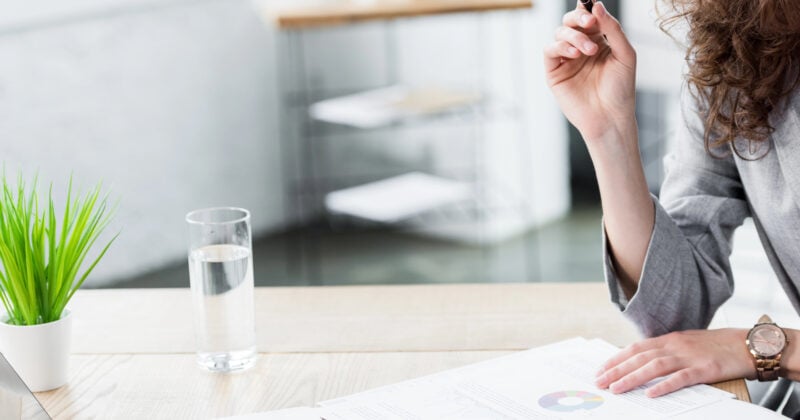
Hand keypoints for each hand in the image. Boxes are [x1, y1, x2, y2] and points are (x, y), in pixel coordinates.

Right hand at [543, 1, 636, 142]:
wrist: (610, 117)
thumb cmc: (621, 89)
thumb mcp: (624, 54)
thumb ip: (612, 29)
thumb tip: (597, 6)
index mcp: (599, 40)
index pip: (588, 16)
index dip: (587, 8)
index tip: (592, 4)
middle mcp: (581, 47)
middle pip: (571, 21)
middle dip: (578, 17)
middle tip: (590, 23)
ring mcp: (566, 59)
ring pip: (560, 33)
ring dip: (574, 36)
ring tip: (589, 51)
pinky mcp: (554, 72)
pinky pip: (550, 50)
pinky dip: (560, 47)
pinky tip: (575, 54)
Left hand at [595, 329, 753, 396]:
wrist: (748, 344)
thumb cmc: (716, 346)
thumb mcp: (687, 344)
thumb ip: (667, 351)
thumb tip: (643, 362)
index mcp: (670, 339)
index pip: (636, 348)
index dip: (617, 358)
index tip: (601, 369)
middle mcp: (676, 345)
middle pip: (640, 357)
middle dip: (617, 369)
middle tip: (600, 381)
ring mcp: (690, 357)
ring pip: (655, 366)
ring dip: (633, 378)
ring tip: (617, 388)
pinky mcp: (705, 369)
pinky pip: (681, 378)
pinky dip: (664, 386)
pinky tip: (651, 394)